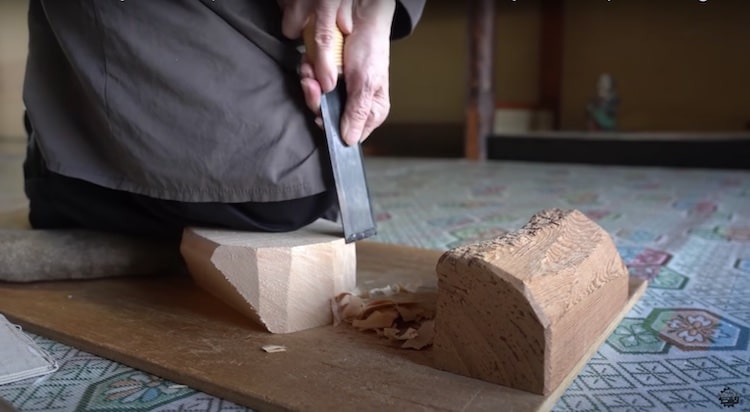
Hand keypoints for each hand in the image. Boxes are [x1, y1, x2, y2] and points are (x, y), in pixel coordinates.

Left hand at [282, 0, 395, 144]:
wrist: (360, 19)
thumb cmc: (370, 49)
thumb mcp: (366, 82)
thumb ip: (357, 112)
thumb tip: (349, 140)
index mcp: (371, 111)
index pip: (349, 135)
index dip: (332, 127)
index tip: (320, 117)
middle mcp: (354, 105)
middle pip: (328, 118)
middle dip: (316, 101)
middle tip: (312, 85)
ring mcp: (339, 92)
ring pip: (317, 101)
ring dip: (309, 85)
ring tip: (309, 71)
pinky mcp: (327, 79)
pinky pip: (312, 84)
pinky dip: (308, 74)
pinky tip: (309, 65)